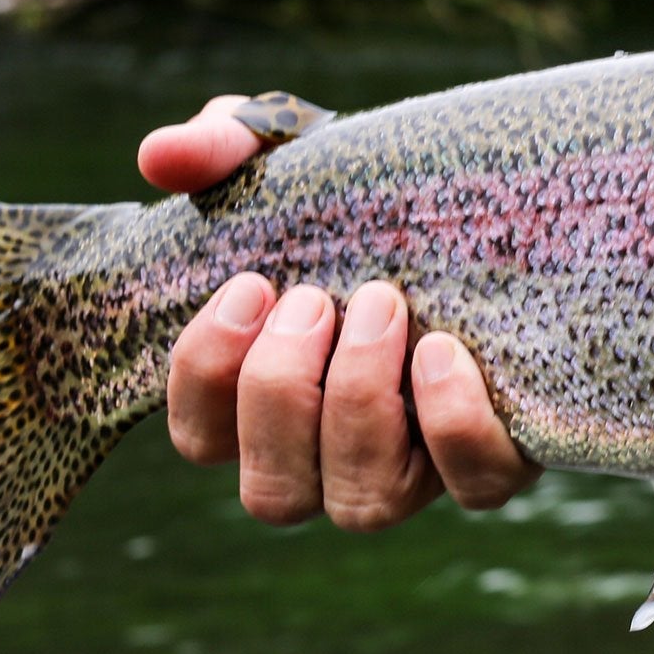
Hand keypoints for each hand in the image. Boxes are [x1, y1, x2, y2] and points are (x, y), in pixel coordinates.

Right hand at [142, 95, 539, 528]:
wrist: (483, 202)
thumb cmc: (362, 198)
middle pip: (272, 492)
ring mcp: (413, 471)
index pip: (201, 440)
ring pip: (362, 504)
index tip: (250, 286)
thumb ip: (221, 150)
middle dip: (281, 391)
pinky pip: (475, 486)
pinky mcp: (494, 458)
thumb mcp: (293, 157)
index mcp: (264, 403)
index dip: (207, 377)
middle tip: (314, 297)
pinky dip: (454, 427)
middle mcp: (329, 458)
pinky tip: (444, 349)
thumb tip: (159, 157)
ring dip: (358, 404)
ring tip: (381, 302)